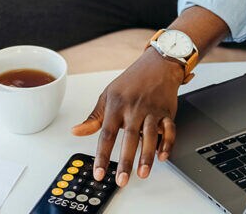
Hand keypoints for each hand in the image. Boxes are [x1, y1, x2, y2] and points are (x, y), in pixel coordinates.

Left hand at [71, 49, 183, 186]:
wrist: (156, 65)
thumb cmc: (130, 82)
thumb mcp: (108, 96)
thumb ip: (94, 118)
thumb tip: (76, 131)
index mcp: (116, 106)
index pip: (106, 134)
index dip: (102, 155)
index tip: (99, 172)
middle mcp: (134, 109)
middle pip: (129, 138)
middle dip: (125, 161)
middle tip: (122, 180)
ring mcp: (151, 111)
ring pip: (150, 136)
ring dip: (147, 156)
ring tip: (143, 173)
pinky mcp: (167, 112)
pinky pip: (169, 130)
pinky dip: (167, 143)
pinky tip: (163, 157)